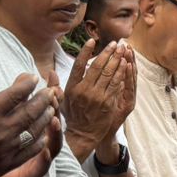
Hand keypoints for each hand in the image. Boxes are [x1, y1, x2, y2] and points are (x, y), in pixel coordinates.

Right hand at [0, 53, 57, 176]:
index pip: (15, 95)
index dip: (26, 84)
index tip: (31, 77)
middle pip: (30, 112)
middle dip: (43, 99)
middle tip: (50, 90)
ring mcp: (3, 152)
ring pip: (33, 132)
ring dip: (45, 118)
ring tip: (51, 108)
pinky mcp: (2, 168)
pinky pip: (28, 153)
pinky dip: (39, 142)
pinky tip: (42, 136)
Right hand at [63, 39, 134, 160]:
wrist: (83, 135)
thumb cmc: (72, 116)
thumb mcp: (60, 101)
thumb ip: (55, 86)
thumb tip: (50, 71)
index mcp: (72, 88)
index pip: (79, 65)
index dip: (86, 52)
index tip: (92, 40)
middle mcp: (84, 91)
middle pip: (98, 67)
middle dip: (108, 53)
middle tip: (115, 43)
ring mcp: (98, 97)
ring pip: (109, 74)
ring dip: (117, 60)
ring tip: (122, 50)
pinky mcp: (108, 103)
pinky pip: (116, 85)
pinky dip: (122, 74)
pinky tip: (126, 65)